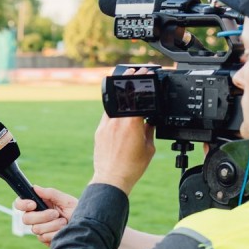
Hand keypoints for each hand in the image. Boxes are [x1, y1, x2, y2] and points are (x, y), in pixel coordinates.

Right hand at [14, 186, 77, 246]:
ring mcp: (40, 229)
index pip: (20, 204)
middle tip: (56, 214)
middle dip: (42, 216)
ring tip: (64, 222)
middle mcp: (37, 218)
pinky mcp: (45, 240)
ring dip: (52, 225)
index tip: (33, 204)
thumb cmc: (76, 211)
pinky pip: (44, 238)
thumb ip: (50, 193)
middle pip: (26, 218)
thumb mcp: (65, 200)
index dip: (23, 204)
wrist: (87, 228)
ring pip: (36, 229)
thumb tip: (35, 187)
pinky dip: (55, 234)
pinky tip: (63, 231)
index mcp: (39, 205)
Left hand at [92, 67, 156, 195]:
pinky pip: (108, 114)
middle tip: (135, 70)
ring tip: (126, 85)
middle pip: (124, 95)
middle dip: (130, 80)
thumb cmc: (132, 167)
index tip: (145, 73)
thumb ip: (148, 130)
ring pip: (113, 103)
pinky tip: (120, 106)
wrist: (111, 178)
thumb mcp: (148, 148)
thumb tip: (149, 121)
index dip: (141, 82)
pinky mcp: (99, 131)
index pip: (137, 97)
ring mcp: (106, 125)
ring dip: (120, 93)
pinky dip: (114, 108)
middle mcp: (117, 121)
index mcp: (132, 124)